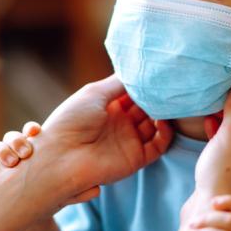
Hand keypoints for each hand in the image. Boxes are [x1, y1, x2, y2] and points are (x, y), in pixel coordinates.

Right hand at [0, 122, 103, 204]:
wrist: (32, 215)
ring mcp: (2, 162)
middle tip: (24, 151)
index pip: (31, 131)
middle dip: (16, 140)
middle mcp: (17, 152)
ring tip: (8, 162)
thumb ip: (78, 190)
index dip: (31, 129)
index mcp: (37, 148)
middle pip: (12, 136)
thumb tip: (96, 189)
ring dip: (0, 150)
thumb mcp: (65, 192)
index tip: (35, 130)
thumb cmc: (52, 195)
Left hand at [33, 74, 173, 197]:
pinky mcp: (136, 158)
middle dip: (157, 97)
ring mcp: (128, 140)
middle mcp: (119, 122)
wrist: (62, 156)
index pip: (133, 93)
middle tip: (168, 86)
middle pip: (146, 107)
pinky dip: (165, 133)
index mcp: (107, 106)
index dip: (145, 84)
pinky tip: (164, 120)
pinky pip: (158, 145)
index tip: (159, 73)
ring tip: (169, 101)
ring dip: (163, 113)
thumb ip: (119, 83)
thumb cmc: (72, 120)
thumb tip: (140, 71)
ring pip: (155, 124)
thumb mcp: (94, 92)